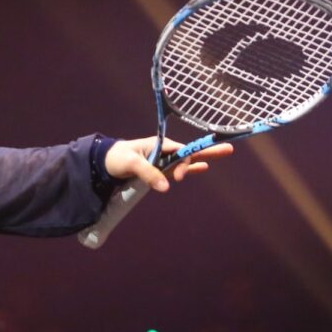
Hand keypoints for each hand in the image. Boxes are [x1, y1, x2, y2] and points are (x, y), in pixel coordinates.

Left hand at [104, 137, 232, 192]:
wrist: (102, 163)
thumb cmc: (115, 158)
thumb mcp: (130, 163)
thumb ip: (148, 173)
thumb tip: (166, 187)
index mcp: (158, 144)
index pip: (179, 151)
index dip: (185, 162)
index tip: (178, 177)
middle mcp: (163, 151)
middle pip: (189, 152)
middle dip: (208, 150)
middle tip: (229, 148)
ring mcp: (162, 161)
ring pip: (186, 161)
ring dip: (202, 159)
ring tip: (224, 153)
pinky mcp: (157, 171)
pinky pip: (177, 170)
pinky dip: (189, 169)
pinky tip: (203, 168)